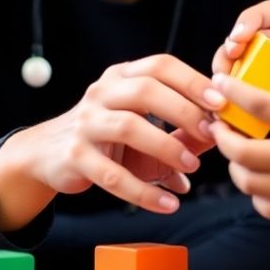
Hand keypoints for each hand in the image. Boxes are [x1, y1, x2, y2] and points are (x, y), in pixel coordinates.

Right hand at [0, 54, 222, 225]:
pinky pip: (112, 175)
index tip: (220, 102)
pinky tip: (168, 204)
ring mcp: (85, 123)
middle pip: (146, 90)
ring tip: (191, 167)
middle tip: (210, 134)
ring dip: (166, 146)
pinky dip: (144, 191)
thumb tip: (221, 138)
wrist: (48, 154)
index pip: (160, 65)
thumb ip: (181, 130)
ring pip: (129, 127)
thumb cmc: (107, 138)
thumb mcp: (144, 127)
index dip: (192, 81)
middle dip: (183, 111)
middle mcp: (102, 93)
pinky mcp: (74, 156)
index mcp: (122, 77)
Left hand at [209, 27, 269, 226]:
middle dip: (223, 134)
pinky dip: (255, 193)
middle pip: (242, 150)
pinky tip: (260, 178)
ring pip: (249, 182)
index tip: (220, 81)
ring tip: (237, 149)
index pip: (260, 105)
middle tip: (220, 122)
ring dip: (235, 165)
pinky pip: (266, 207)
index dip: (233, 91)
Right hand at [210, 0, 269, 107]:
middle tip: (227, 67)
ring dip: (225, 74)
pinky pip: (240, 94)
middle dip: (229, 49)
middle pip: (244, 39)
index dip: (251, 19)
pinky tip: (227, 111)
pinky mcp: (264, 99)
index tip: (241, 38)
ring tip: (223, 90)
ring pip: (236, 65)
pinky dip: (230, 100)